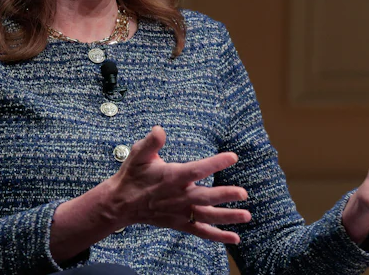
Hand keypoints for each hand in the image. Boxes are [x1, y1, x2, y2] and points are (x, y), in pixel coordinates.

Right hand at [107, 126, 250, 243]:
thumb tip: (159, 130)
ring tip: (247, 215)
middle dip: (225, 195)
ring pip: (207, 216)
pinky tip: (235, 238)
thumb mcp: (138, 155)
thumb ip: (150, 142)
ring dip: (227, 217)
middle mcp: (178, 197)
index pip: (196, 170)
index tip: (232, 157)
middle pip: (205, 197)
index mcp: (171, 178)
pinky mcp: (180, 223)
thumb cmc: (133, 176)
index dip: (215, 164)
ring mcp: (180, 212)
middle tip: (243, 193)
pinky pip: (201, 232)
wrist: (121, 204)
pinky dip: (218, 236)